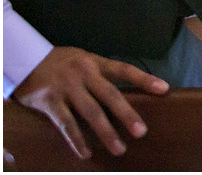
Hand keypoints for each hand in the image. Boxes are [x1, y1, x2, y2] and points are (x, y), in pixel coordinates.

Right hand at [11, 46, 167, 158]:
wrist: (26, 60)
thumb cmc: (62, 63)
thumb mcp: (85, 60)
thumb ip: (102, 74)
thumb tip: (129, 92)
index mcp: (95, 62)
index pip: (125, 70)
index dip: (144, 80)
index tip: (164, 89)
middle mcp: (83, 74)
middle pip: (110, 95)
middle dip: (127, 114)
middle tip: (141, 132)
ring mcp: (66, 88)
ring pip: (90, 113)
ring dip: (106, 133)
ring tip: (119, 149)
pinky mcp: (49, 101)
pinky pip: (66, 124)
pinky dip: (77, 140)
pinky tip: (86, 152)